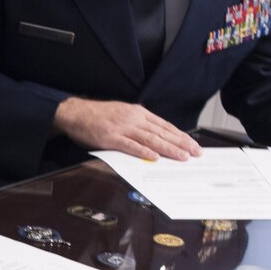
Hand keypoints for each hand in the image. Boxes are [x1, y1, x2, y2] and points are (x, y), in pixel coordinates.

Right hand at [52, 97, 200, 161]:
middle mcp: (134, 119)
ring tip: (182, 156)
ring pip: (151, 139)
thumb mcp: (123, 114)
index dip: (180, 136)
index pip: (165, 126)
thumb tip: (155, 137)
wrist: (75, 112)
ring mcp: (123, 128)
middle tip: (196, 153)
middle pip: (162, 133)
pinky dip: (143, 151)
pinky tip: (154, 157)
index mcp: (138, 113)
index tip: (193, 144)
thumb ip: (138, 124)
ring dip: (168, 148)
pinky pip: (130, 145)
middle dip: (181, 143)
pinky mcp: (111, 137)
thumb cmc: (97, 116)